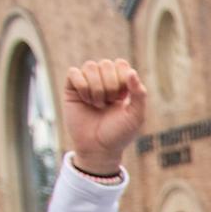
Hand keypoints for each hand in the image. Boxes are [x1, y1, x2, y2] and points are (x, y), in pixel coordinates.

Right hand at [62, 59, 146, 175]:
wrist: (98, 148)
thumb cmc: (119, 133)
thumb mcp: (136, 116)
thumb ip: (139, 94)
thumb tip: (132, 72)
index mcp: (122, 84)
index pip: (121, 64)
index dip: (122, 77)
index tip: (122, 97)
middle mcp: (104, 80)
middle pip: (106, 64)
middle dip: (110, 85)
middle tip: (109, 103)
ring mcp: (87, 83)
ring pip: (90, 66)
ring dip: (96, 87)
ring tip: (98, 105)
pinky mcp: (72, 88)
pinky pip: (74, 72)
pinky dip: (82, 86)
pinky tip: (86, 100)